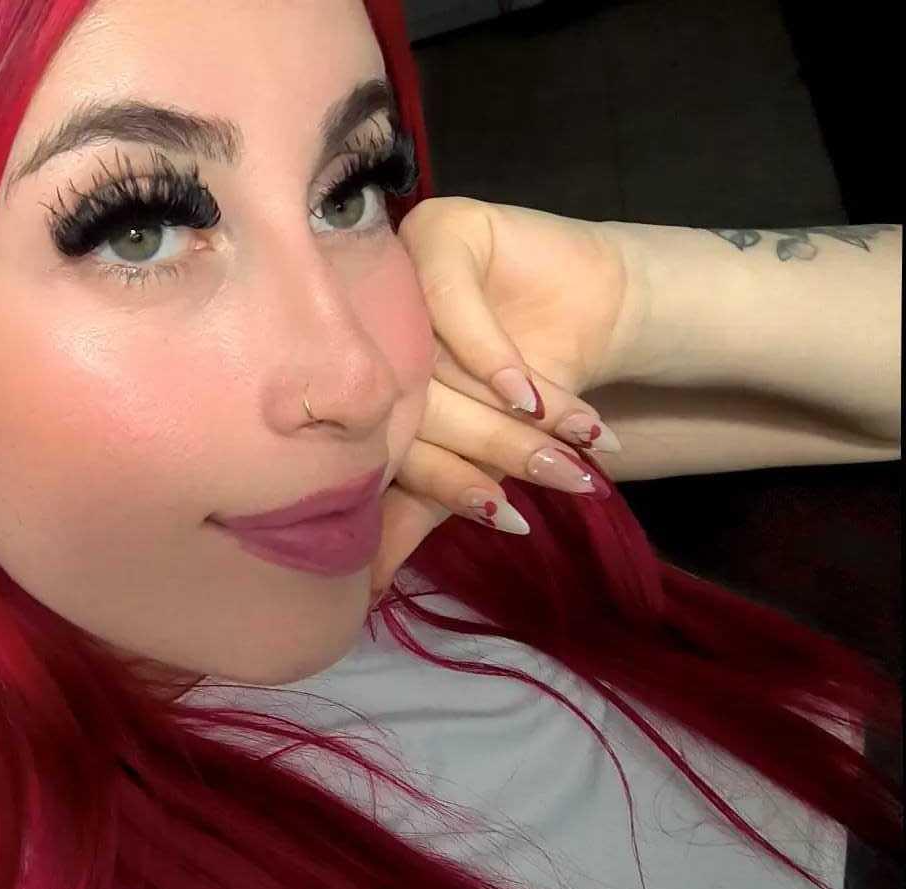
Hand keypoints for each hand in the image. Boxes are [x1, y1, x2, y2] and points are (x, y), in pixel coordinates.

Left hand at [369, 197, 637, 599]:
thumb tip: (364, 594)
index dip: (450, 485)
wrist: (595, 312)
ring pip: (434, 361)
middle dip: (493, 451)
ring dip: (506, 414)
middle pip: (413, 406)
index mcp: (353, 386)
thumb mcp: (473, 458)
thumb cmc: (525, 393)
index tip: (503, 518)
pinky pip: (450, 301)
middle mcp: (362, 329)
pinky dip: (493, 357)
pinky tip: (533, 394)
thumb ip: (417, 512)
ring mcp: (392, 276)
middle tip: (551, 481)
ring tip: (562, 449)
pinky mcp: (436, 232)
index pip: (390, 445)